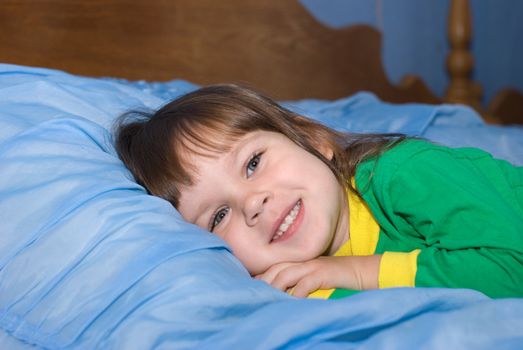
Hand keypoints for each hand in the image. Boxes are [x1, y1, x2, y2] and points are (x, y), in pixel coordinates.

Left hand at [255, 255, 381, 297]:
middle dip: (262, 282)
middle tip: (252, 296)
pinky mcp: (322, 273)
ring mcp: (311, 266)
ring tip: (265, 299)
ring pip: (285, 274)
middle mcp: (301, 261)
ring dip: (273, 287)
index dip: (260, 276)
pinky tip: (290, 302)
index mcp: (297, 261)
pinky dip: (295, 293)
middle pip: (274, 269)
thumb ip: (296, 280)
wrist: (358, 270)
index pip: (273, 267)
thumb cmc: (333, 276)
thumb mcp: (312, 276)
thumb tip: (279, 291)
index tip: (249, 288)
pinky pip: (304, 283)